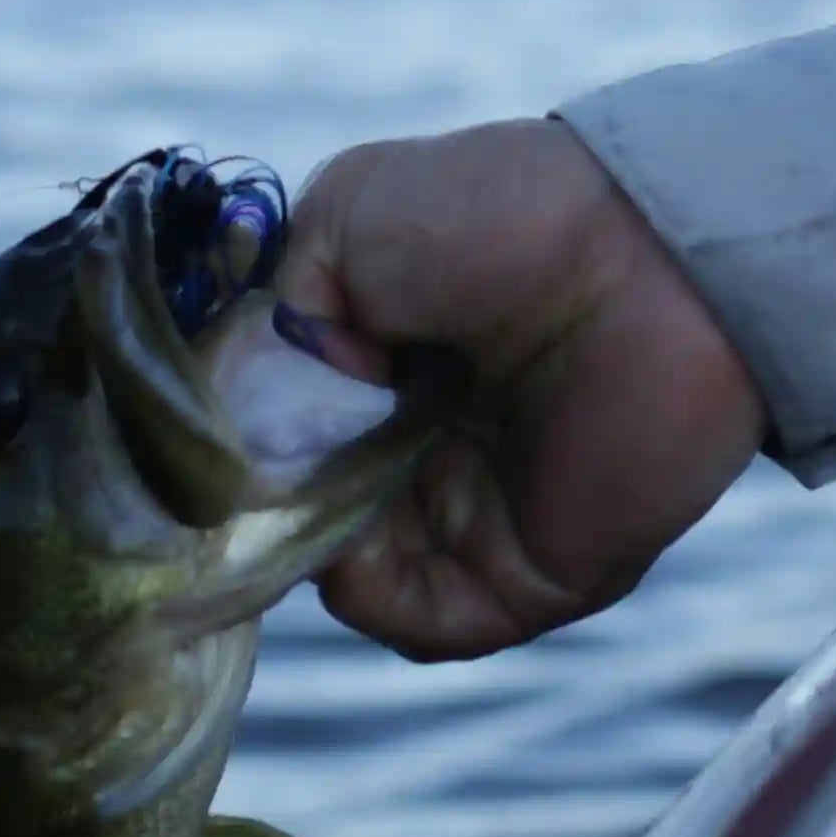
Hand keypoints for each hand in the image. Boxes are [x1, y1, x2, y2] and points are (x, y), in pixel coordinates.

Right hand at [278, 119, 764, 661]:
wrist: (644, 256)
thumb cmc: (502, 214)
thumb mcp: (343, 215)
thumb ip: (272, 315)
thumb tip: (262, 409)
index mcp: (380, 357)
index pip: (276, 429)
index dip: (229, 438)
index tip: (191, 435)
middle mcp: (419, 440)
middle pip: (301, 507)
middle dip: (256, 501)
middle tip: (236, 474)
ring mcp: (468, 512)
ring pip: (345, 573)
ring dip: (305, 544)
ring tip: (312, 488)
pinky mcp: (521, 574)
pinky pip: (419, 622)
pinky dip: (368, 596)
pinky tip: (352, 545)